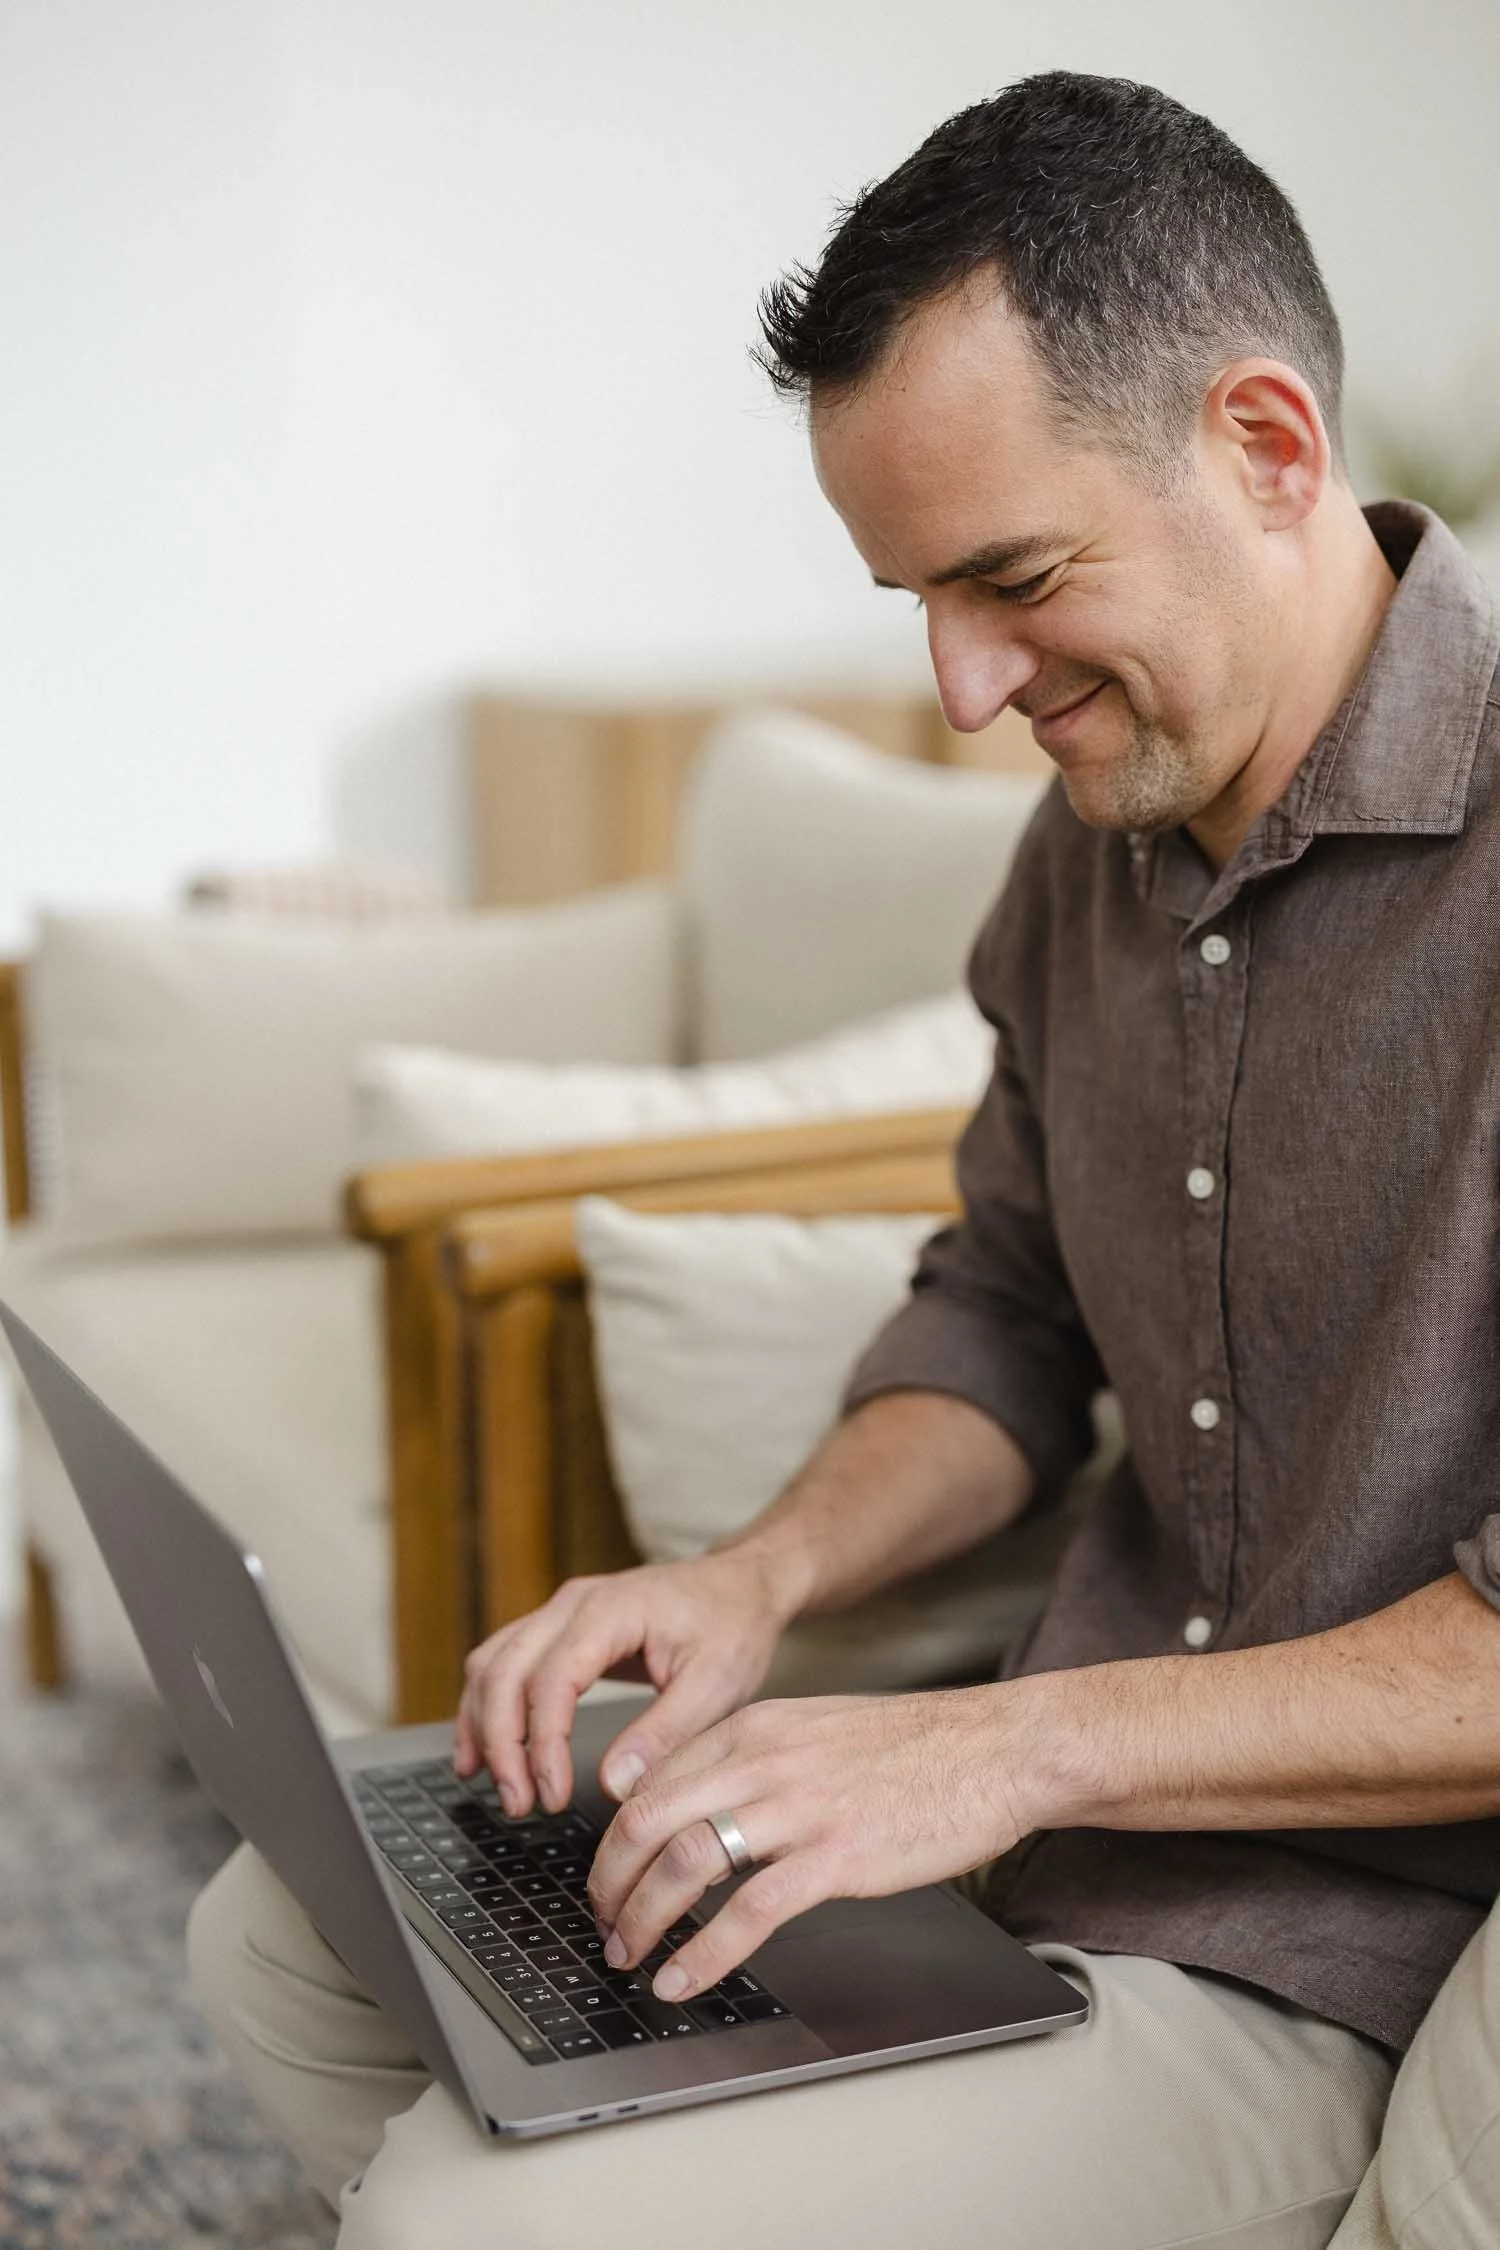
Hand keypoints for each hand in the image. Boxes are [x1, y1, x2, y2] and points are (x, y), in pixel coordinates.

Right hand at [453, 1547, 795, 1814]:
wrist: (740, 1584)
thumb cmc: (733, 1625)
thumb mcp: (716, 1683)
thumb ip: (664, 1733)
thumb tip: (614, 1785)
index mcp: (611, 1611)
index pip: (552, 1679)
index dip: (543, 1743)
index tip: (552, 1796)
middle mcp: (572, 1604)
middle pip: (504, 1671)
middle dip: (501, 1744)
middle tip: (518, 1804)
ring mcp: (559, 1612)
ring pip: (491, 1665)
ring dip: (484, 1728)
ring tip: (501, 1789)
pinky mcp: (557, 1629)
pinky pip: (502, 1663)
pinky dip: (487, 1708)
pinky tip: (484, 1753)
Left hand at [586, 1683, 1037, 2004]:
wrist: (995, 1748)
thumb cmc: (916, 1747)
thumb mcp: (815, 1730)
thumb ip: (756, 1762)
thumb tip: (704, 1808)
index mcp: (752, 1727)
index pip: (650, 1781)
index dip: (615, 1840)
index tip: (608, 1877)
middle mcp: (761, 1760)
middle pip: (646, 1821)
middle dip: (608, 1883)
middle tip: (602, 1924)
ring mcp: (797, 1808)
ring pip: (683, 1864)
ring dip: (643, 1921)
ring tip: (630, 1957)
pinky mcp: (835, 1856)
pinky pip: (747, 1912)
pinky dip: (703, 1953)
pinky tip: (683, 1980)